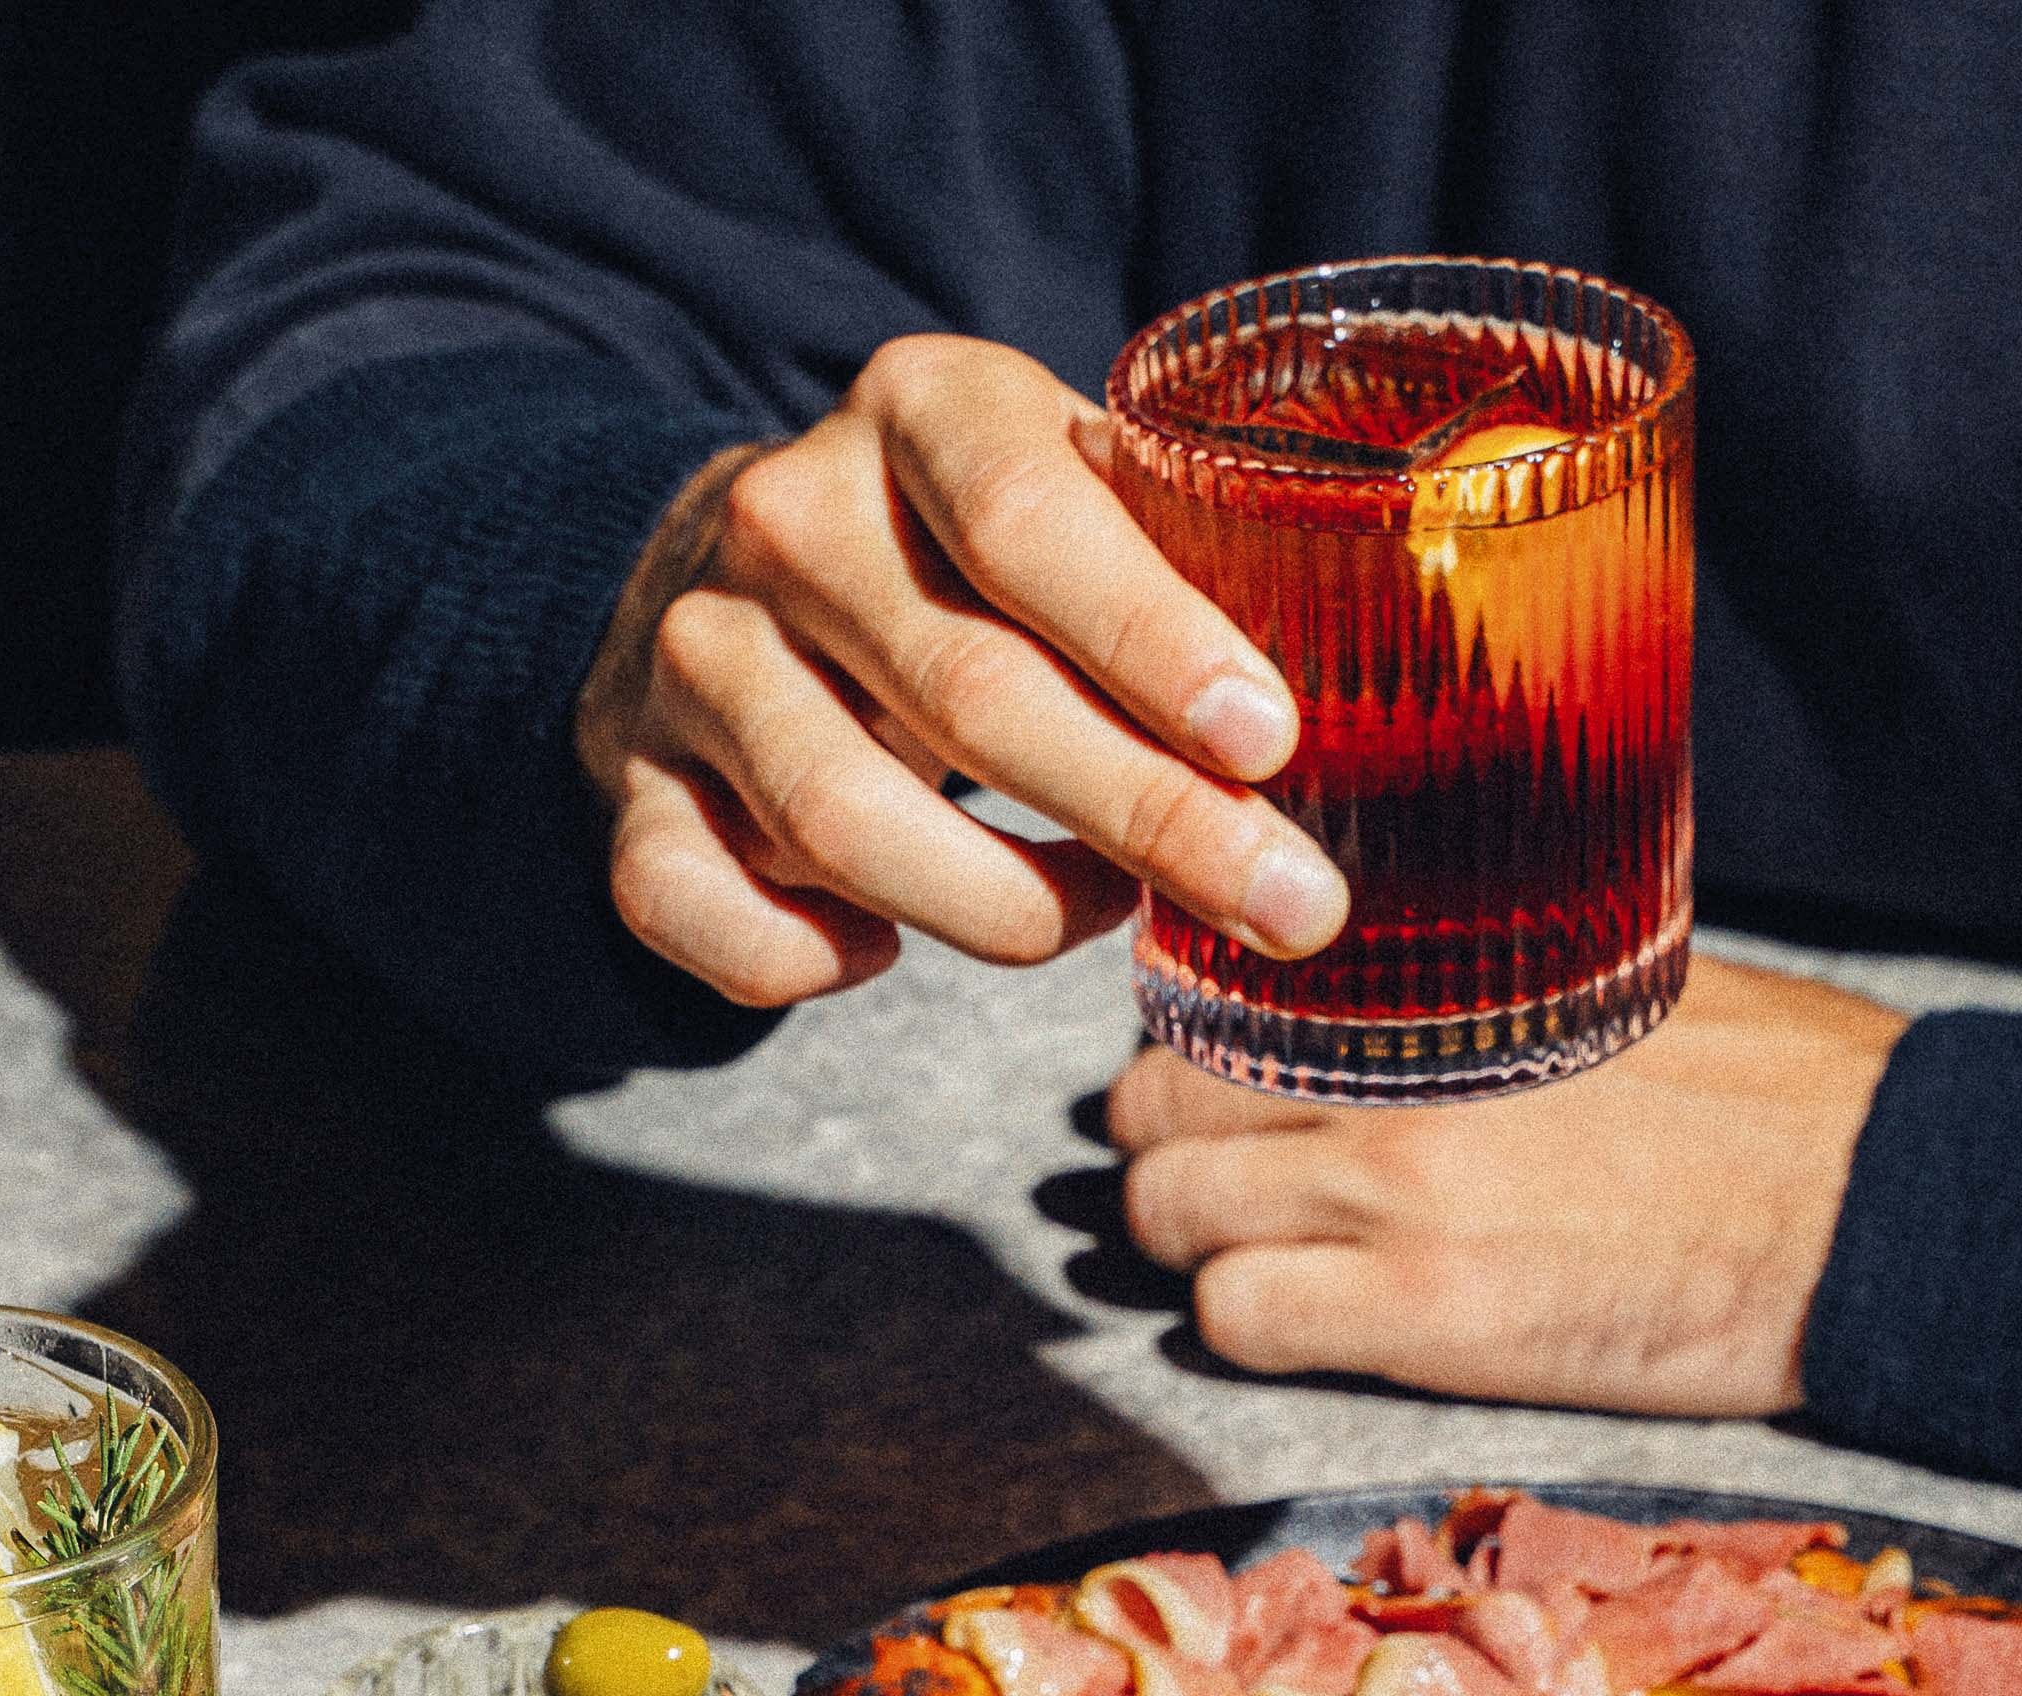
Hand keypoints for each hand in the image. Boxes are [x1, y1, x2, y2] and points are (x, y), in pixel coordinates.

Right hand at [573, 336, 1349, 1009]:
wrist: (746, 575)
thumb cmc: (972, 561)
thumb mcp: (1078, 496)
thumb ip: (1185, 557)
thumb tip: (1388, 684)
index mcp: (919, 409)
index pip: (1026, 520)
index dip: (1152, 643)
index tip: (1270, 744)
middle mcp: (785, 516)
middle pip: (966, 697)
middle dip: (1146, 823)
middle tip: (1285, 905)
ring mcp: (694, 655)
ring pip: (840, 825)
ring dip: (998, 909)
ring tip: (1090, 918)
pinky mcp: (632, 784)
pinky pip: (696, 909)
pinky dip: (804, 961)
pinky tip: (882, 950)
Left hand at [1106, 954, 1905, 1414]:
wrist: (1881, 1203)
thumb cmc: (1773, 1088)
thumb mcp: (1614, 969)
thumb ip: (1479, 975)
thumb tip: (1401, 972)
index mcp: (1435, 970)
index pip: (1215, 990)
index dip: (1196, 1049)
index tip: (1223, 1083)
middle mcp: (1386, 1067)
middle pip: (1155, 1106)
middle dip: (1172, 1151)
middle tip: (1226, 1183)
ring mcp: (1393, 1192)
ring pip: (1170, 1218)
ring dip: (1198, 1247)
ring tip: (1265, 1257)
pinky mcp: (1424, 1315)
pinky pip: (1234, 1322)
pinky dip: (1245, 1325)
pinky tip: (1313, 1322)